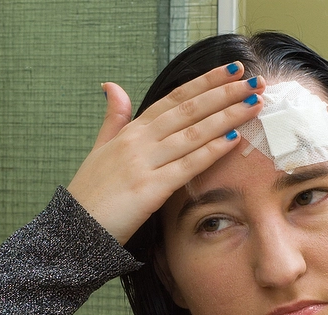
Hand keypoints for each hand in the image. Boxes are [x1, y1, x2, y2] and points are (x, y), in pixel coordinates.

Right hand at [67, 63, 264, 244]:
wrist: (73, 231)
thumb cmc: (89, 195)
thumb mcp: (98, 148)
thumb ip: (112, 118)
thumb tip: (112, 85)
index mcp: (130, 132)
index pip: (174, 98)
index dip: (204, 82)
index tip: (231, 71)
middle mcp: (138, 142)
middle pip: (188, 110)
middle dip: (224, 93)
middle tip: (254, 82)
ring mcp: (143, 164)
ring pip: (192, 133)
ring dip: (226, 116)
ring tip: (253, 104)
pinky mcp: (149, 190)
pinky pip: (186, 166)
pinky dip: (210, 151)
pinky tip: (233, 139)